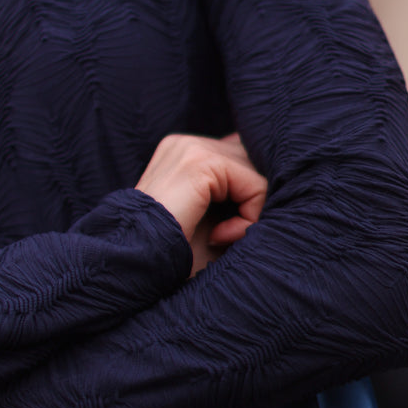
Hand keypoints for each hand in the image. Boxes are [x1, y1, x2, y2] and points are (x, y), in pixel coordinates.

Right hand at [135, 133, 266, 269]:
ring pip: (257, 173)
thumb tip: (272, 179)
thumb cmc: (171, 252)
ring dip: (251, 213)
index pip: (239, 158)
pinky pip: (255, 184)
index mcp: (181, 153)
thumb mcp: (209, 218)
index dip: (246, 196)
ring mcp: (191, 148)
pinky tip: (220, 236)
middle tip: (227, 237)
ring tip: (222, 238)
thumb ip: (235, 194)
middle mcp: (185, 143)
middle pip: (252, 162)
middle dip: (252, 202)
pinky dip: (250, 216)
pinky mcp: (200, 161)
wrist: (136, 264)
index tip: (223, 233)